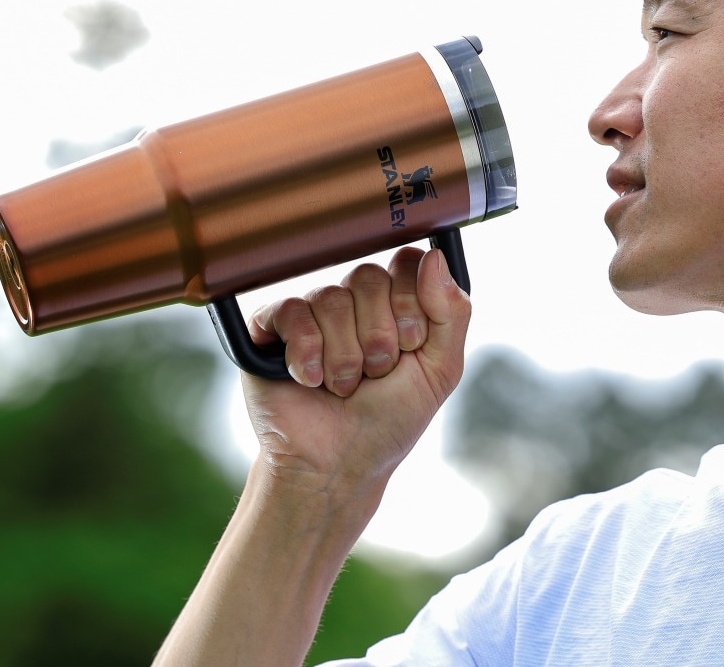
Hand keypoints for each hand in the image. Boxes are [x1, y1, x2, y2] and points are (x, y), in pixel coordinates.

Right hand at [240, 246, 470, 500]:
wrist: (338, 466)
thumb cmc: (389, 419)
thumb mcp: (440, 370)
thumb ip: (451, 312)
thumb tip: (435, 257)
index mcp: (394, 302)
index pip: (405, 262)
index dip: (410, 303)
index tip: (410, 344)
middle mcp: (352, 299)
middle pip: (368, 277)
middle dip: (379, 337)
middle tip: (376, 374)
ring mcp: (312, 311)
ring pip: (332, 298)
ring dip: (345, 357)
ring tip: (343, 387)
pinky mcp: (271, 327)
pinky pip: (292, 311)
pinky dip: (308, 353)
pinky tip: (311, 380)